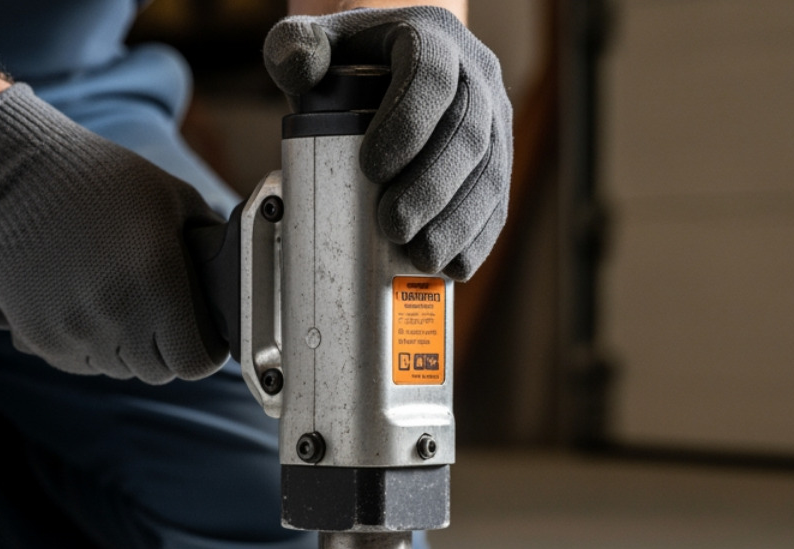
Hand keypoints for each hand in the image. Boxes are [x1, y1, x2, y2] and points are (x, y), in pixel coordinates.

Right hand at [0, 85, 226, 382]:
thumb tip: (235, 274)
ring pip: (116, 369)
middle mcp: (115, 315)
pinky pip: (76, 362)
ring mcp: (72, 330)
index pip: (195, 362)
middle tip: (157, 310)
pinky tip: (84, 303)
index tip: (199, 333)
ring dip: (124, 347)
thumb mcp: (175, 198)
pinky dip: (85, 345)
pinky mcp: (36, 336)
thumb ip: (210, 244)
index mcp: (157, 282)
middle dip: (165, 347)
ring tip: (116, 299)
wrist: (13, 174)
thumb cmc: (99, 178)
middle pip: (157, 371)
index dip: (203, 349)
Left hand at [264, 6, 511, 280]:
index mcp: (433, 37)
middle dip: (432, 188)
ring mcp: (494, 120)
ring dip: (459, 222)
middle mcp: (475, 75)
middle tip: (392, 225)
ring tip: (422, 255)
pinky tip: (452, 265)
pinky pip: (498, 203)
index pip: (431, 75)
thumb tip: (301, 64)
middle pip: (468, 134)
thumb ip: (294, 48)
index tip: (371, 168)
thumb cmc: (351, 62)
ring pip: (491, 173)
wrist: (392, 69)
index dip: (407, 124)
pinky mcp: (498, 161)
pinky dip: (477, 239)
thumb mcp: (316, 45)